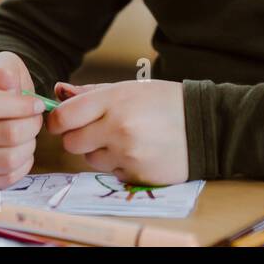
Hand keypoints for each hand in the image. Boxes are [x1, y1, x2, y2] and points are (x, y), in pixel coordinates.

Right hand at [0, 52, 46, 189]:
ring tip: (28, 133)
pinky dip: (24, 164)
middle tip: (35, 117)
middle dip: (32, 124)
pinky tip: (21, 148)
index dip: (21, 105)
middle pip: (6, 134)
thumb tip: (4, 82)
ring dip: (29, 145)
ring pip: (9, 159)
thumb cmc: (0, 85)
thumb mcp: (4, 64)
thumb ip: (5, 68)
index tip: (37, 103)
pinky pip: (8, 177)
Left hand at [46, 79, 188, 185]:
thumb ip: (91, 93)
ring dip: (100, 152)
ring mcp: (127, 153)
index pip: (63, 117)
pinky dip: (119, 165)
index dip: (58, 121)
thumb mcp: (129, 88)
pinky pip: (111, 173)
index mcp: (114, 99)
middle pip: (71, 142)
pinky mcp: (136, 175)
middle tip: (97, 130)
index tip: (63, 122)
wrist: (205, 126)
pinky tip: (138, 152)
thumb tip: (58, 91)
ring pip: (90, 159)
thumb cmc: (165, 103)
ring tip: (124, 140)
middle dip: (78, 137)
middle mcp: (117, 127)